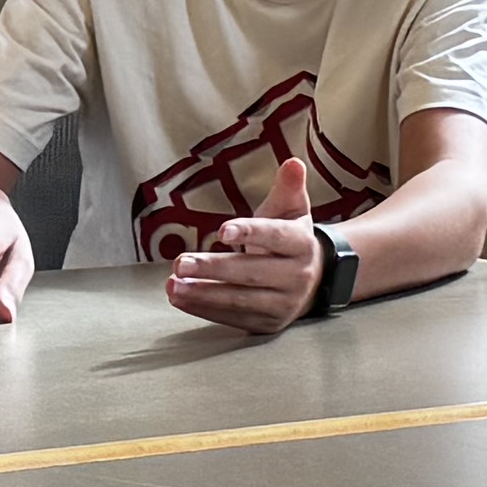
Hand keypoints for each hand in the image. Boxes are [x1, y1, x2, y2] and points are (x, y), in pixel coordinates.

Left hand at [162, 139, 327, 339]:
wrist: (313, 280)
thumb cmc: (289, 236)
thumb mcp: (292, 209)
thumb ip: (289, 187)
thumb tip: (293, 162)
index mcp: (302, 244)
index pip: (276, 236)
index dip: (250, 232)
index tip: (221, 230)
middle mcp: (297, 277)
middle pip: (252, 273)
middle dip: (214, 269)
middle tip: (180, 262)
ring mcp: (283, 305)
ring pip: (241, 300)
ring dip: (203, 294)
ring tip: (173, 285)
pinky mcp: (268, 324)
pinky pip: (234, 318)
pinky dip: (205, 309)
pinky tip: (180, 298)